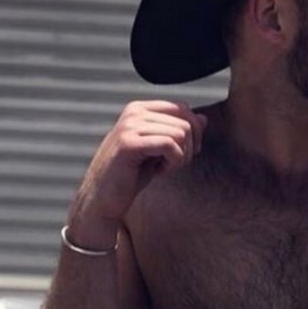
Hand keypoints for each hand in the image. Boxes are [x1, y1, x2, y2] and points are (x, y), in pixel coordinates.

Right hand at [67, 100, 206, 245]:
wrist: (102, 199)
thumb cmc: (130, 176)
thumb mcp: (159, 152)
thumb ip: (178, 133)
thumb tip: (204, 119)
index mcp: (140, 109)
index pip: (183, 109)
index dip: (193, 133)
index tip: (182, 155)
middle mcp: (134, 112)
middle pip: (185, 122)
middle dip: (188, 148)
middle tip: (172, 166)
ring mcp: (130, 126)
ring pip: (181, 133)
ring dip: (180, 157)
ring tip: (163, 169)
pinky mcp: (129, 143)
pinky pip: (170, 145)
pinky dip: (172, 163)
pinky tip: (158, 172)